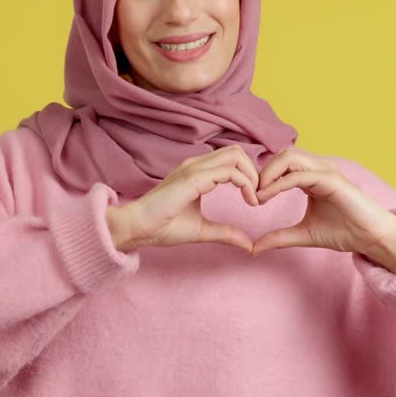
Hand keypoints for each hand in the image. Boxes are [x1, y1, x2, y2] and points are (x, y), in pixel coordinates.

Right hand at [106, 145, 262, 253]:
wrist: (137, 228)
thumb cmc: (162, 227)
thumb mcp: (202, 230)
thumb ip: (225, 233)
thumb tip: (248, 244)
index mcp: (198, 172)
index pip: (232, 159)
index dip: (249, 175)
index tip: (254, 200)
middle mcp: (197, 165)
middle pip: (237, 152)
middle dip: (254, 172)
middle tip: (257, 197)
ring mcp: (194, 168)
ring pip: (236, 156)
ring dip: (252, 176)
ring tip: (254, 199)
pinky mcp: (193, 178)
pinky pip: (229, 172)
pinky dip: (246, 183)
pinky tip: (248, 201)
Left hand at [251, 147, 395, 267]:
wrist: (371, 238)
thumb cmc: (344, 232)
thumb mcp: (303, 234)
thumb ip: (279, 237)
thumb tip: (253, 248)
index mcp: (311, 176)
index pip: (280, 164)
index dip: (262, 178)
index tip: (252, 200)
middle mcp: (318, 169)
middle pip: (282, 155)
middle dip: (262, 172)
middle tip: (252, 196)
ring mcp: (325, 171)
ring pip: (288, 158)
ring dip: (268, 174)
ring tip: (259, 196)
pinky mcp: (331, 180)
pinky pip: (298, 175)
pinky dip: (278, 184)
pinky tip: (266, 198)